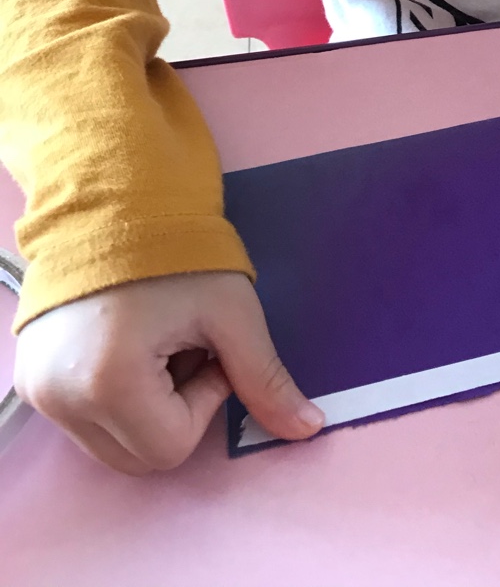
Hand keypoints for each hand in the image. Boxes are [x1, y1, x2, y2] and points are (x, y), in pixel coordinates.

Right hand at [14, 272, 323, 473]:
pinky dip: (114, 398)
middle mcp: (60, 398)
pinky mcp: (29, 381)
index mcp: (108, 383)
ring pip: (112, 444)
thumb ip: (266, 378)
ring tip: (154, 342)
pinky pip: (83, 421)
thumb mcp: (231, 313)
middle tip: (183, 348)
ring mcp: (38, 391)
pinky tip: (126, 344)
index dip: (204, 400)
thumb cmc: (180, 253)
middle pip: (139, 456)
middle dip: (174, 411)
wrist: (115, 203)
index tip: (205, 347)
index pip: (173, 446)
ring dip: (145, 407)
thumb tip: (309, 428)